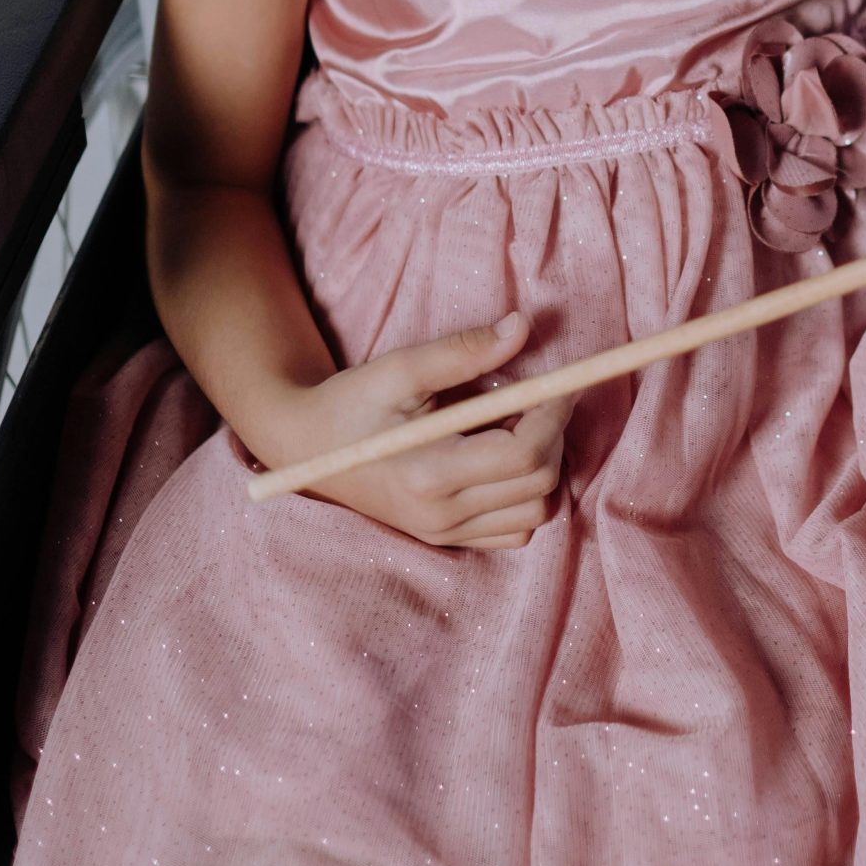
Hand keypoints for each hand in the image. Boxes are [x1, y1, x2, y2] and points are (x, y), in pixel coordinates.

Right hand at [253, 314, 570, 549]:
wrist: (305, 445)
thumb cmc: (351, 402)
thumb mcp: (401, 368)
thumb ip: (463, 350)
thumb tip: (522, 327)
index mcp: (427, 474)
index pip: (523, 454)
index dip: (553, 415)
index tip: (559, 383)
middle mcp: (440, 515)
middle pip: (538, 484)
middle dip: (554, 436)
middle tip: (541, 398)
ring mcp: (444, 533)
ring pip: (536, 513)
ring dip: (543, 466)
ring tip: (517, 426)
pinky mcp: (446, 538)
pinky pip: (515, 530)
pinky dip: (525, 496)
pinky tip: (503, 458)